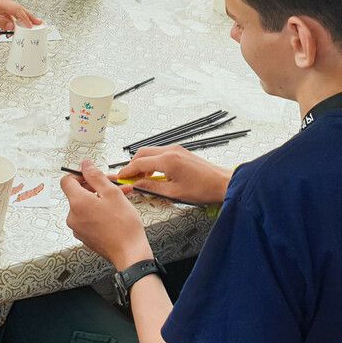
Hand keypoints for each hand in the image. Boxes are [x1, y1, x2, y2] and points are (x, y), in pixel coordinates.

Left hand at [0, 0, 42, 29]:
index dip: (25, 18)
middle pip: (20, 9)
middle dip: (30, 16)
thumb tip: (12, 26)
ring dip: (24, 18)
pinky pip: (9, 14)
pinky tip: (18, 26)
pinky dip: (16, 20)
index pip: (16, 10)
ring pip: (16, 12)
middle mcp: (2, 2)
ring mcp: (0, 6)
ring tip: (33, 25)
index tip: (31, 26)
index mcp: (0, 2)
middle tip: (40, 23)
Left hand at [61, 160, 152, 269]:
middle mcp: (73, 216)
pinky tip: (116, 210)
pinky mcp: (85, 236)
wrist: (130, 253)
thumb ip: (96, 176)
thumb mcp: (112, 193)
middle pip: (79, 193)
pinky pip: (89, 217)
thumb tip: (85, 165)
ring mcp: (78, 228)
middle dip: (96, 186)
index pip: (67, 181)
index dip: (80, 174)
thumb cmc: (123, 226)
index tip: (93, 174)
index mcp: (77, 203)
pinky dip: (100, 210)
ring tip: (121, 197)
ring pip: (86, 205)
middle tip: (114, 184)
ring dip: (101, 198)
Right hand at [115, 145, 231, 205]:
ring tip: (141, 178)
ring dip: (143, 163)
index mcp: (167, 160)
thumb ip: (152, 187)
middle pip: (142, 153)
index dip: (127, 171)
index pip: (139, 163)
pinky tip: (154, 173)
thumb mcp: (173, 193)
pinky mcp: (180, 151)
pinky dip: (152, 161)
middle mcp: (170, 150)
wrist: (221, 182)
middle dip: (133, 165)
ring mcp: (176, 149)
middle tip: (129, 178)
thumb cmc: (202, 188)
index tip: (120, 177)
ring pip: (151, 152)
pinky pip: (160, 153)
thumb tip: (137, 185)